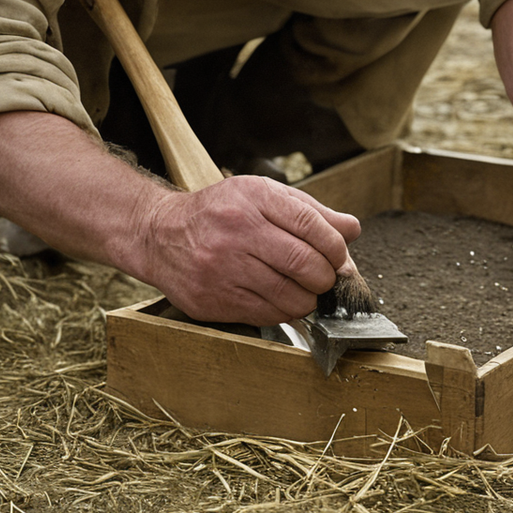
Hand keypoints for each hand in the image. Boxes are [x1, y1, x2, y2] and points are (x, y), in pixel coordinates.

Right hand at [134, 176, 360, 324]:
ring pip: (291, 297)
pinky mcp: (212, 300)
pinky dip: (284, 311)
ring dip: (308, 299)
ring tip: (303, 289)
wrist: (159, 235)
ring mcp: (221, 268)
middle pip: (305, 265)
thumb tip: (352, 230)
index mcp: (253, 199)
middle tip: (323, 277)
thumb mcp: (265, 196)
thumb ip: (312, 212)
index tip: (339, 257)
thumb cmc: (223, 214)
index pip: (312, 226)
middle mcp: (236, 232)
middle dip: (326, 277)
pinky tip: (279, 298)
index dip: (336, 248)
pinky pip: (268, 316)